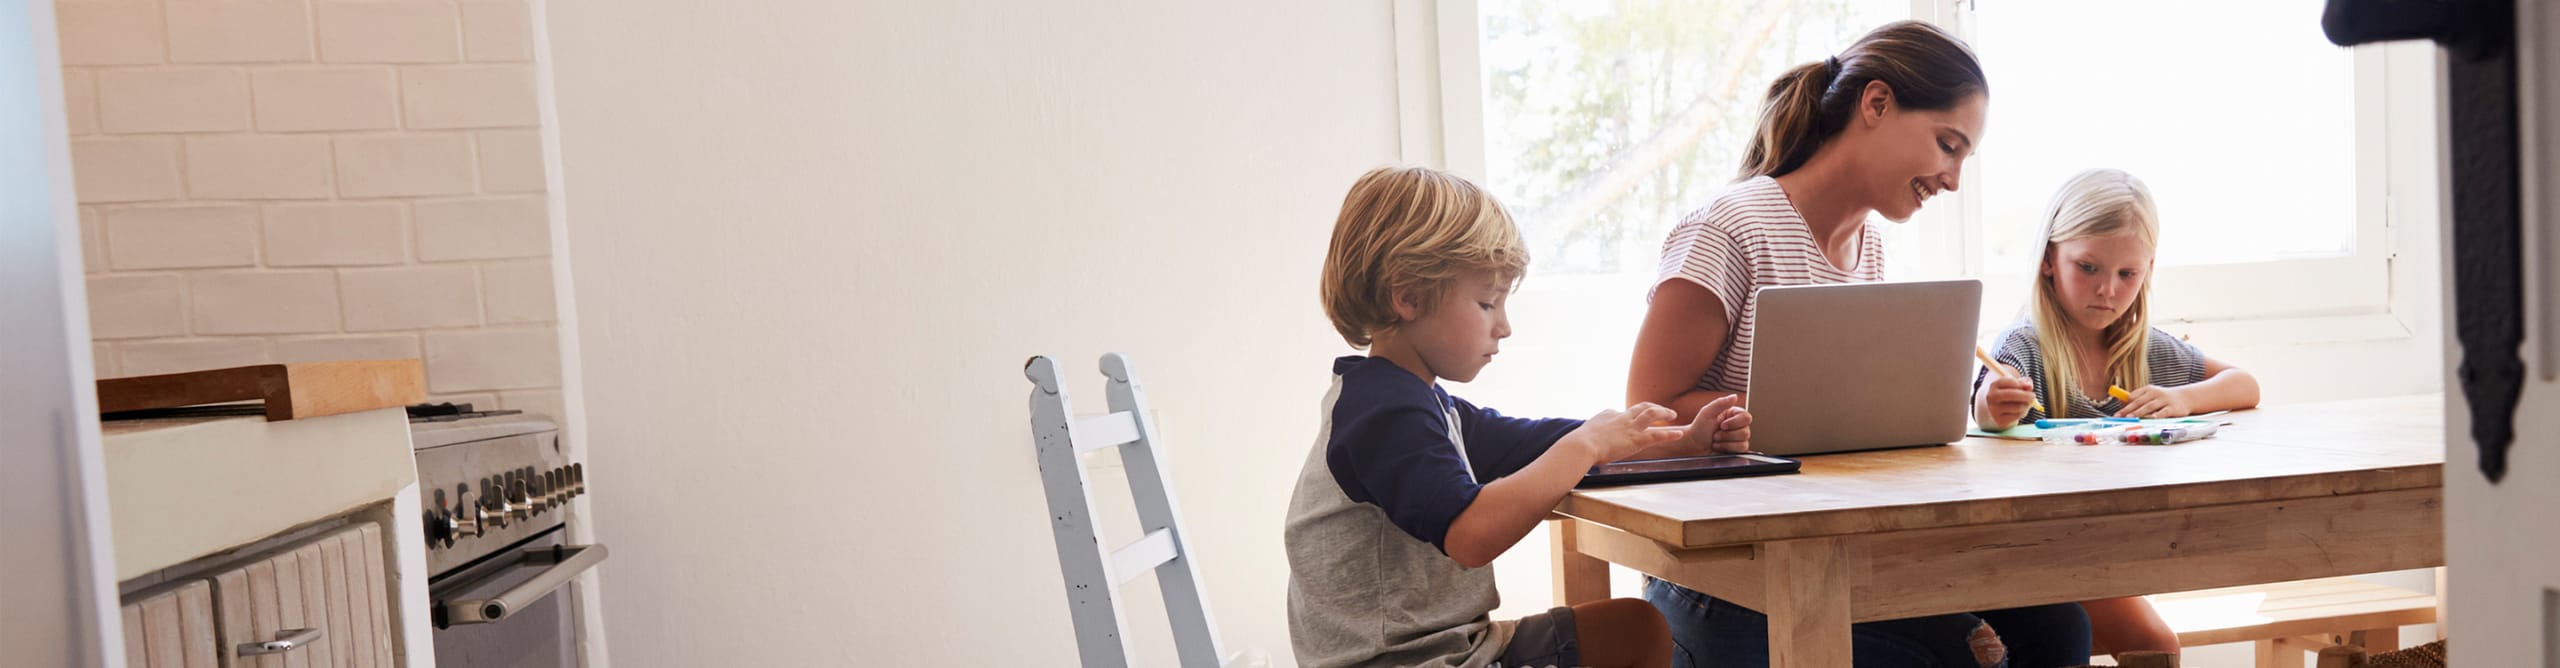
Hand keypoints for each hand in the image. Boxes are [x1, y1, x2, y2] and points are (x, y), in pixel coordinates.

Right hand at [1567, 402, 1688, 463]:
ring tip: (1673, 415)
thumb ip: (1587, 435)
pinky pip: (1657, 435)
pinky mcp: (1636, 440)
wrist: (1582, 446)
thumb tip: (1581, 442)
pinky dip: (1670, 434)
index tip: (1632, 418)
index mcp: (1608, 415)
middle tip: (1662, 410)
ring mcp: (1630, 427)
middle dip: (1653, 407)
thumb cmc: (1577, 444)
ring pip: (1652, 414)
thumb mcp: (1582, 435)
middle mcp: (1621, 417)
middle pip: (1641, 407)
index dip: (1628, 415)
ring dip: (1664, 413)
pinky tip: (1680, 434)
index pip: (1621, 412)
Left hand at [1687, 394, 1751, 453]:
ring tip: (1715, 440)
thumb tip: (1735, 396)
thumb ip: (1720, 403)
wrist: (1694, 444)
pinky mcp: (1737, 449)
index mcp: (1733, 414)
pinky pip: (1741, 450)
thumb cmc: (1699, 428)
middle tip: (1715, 434)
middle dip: (1726, 435)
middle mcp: (1738, 426)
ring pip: (1743, 442)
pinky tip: (1718, 446)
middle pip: (1745, 432)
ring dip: (1725, 442)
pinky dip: (1726, 448)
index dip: (1735, 423)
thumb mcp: (1707, 412)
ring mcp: (1739, 438)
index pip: (1747, 417)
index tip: (1722, 425)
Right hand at [1975, 364, 2036, 426]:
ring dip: (2026, 405)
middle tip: (2033, 396)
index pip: (2010, 382)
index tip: (2028, 387)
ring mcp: (1994, 409)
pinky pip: (2017, 416)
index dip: (2021, 384)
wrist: (1998, 409)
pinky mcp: (2000, 420)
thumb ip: (2024, 383)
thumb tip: (2029, 387)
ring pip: (2018, 406)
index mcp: (1994, 385)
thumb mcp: (2016, 385)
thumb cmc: (2010, 394)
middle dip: (2026, 395)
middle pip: (2012, 394)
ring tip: (2025, 404)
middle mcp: (1992, 397)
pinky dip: (2023, 413)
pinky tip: (2020, 411)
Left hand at [2114, 385, 2193, 417]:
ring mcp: (2164, 400)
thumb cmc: (2164, 398)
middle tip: (2119, 416)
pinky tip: (2150, 418)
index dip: (2124, 405)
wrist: (2186, 397)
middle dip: (2128, 409)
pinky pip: (2163, 412)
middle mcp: (2155, 393)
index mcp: (2148, 389)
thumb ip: (2138, 399)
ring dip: (2139, 412)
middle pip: (2139, 401)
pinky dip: (2156, 415)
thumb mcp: (2151, 395)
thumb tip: (2122, 404)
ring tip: (2130, 417)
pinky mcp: (2173, 408)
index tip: (2117, 413)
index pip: (2134, 396)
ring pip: (2149, 406)